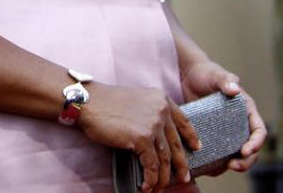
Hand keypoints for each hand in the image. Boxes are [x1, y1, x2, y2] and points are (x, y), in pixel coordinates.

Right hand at [79, 82, 199, 191]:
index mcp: (160, 99)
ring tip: (158, 187)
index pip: (183, 120)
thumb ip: (149, 112)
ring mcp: (153, 125)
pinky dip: (150, 179)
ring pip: (164, 159)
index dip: (191, 136)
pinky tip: (146, 185)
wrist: (87, 101)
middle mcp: (161, 111)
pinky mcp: (142, 139)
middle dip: (180, 165)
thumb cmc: (104, 102)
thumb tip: (156, 136)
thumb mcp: (135, 100)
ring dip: (162, 177)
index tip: (196, 147)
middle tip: (183, 177)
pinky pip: (151, 166)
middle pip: (175, 144)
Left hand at [180, 60, 266, 173]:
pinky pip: (218, 150)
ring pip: (234, 152)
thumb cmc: (205, 72)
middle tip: (233, 166)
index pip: (258, 131)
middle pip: (249, 147)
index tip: (246, 150)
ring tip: (219, 170)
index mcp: (246, 111)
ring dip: (231, 164)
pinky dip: (215, 160)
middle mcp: (239, 122)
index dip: (256, 143)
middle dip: (246, 160)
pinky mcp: (212, 133)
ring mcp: (225, 129)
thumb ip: (225, 80)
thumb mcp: (216, 74)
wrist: (187, 74)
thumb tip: (235, 89)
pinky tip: (206, 167)